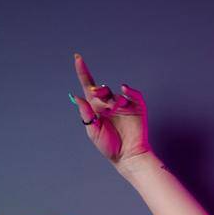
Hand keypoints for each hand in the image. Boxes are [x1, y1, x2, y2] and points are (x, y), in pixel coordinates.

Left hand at [71, 52, 150, 166]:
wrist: (127, 156)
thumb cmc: (109, 147)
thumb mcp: (93, 132)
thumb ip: (86, 115)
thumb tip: (77, 97)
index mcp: (96, 109)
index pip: (89, 86)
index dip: (83, 72)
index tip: (77, 58)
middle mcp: (109, 104)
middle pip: (101, 90)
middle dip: (98, 90)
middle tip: (96, 93)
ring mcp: (123, 104)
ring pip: (116, 93)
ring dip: (113, 99)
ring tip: (113, 109)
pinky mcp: (137, 107)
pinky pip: (133, 94)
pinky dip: (129, 91)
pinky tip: (124, 90)